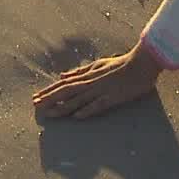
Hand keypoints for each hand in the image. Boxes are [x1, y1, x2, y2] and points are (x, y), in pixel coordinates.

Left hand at [33, 47, 163, 119]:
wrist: (143, 62)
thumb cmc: (122, 64)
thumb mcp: (98, 64)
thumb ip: (80, 71)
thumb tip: (62, 75)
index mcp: (88, 75)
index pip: (64, 84)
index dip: (49, 91)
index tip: (35, 97)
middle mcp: (92, 82)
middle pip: (67, 91)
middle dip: (49, 99)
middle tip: (35, 106)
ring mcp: (102, 90)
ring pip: (79, 100)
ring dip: (63, 107)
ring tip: (49, 114)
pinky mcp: (113, 97)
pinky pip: (99, 105)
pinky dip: (87, 110)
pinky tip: (77, 117)